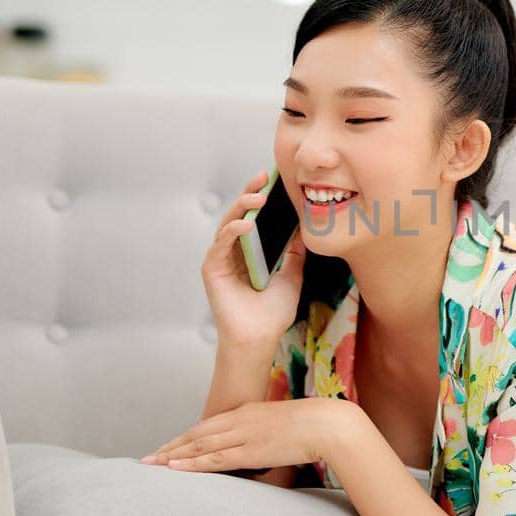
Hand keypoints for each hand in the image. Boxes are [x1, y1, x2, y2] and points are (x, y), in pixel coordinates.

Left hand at [139, 398, 348, 472]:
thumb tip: (263, 443)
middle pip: (196, 435)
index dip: (185, 438)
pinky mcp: (250, 451)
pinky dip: (192, 464)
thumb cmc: (313, 424)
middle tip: (149, 459)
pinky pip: (215, 459)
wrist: (328, 423)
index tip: (168, 447)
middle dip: (171, 447)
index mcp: (247, 412)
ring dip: (173, 456)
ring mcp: (243, 435)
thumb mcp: (282, 423)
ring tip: (152, 465)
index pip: (207, 426)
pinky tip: (175, 467)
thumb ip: (266, 431)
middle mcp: (239, 421)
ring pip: (199, 446)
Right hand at [202, 168, 309, 346]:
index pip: (254, 217)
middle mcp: (233, 251)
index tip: (275, 180)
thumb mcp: (292, 275)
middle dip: (250, 193)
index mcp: (250, 250)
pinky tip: (247, 224)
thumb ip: (294, 251)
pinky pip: (221, 244)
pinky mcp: (212, 269)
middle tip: (264, 178)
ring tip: (259, 197)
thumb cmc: (273, 312)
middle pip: (239, 214)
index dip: (262, 197)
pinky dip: (233, 231)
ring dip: (242, 208)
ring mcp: (221, 258)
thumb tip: (303, 227)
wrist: (260, 338)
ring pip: (228, 223)